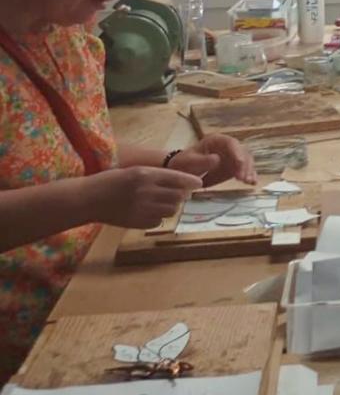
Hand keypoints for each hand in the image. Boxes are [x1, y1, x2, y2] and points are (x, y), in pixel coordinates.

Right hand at [84, 166, 203, 228]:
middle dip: (181, 195)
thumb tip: (182, 184)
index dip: (191, 182)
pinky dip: (157, 218)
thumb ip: (156, 177)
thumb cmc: (110, 182)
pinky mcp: (137, 222)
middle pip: (178, 196)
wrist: (86, 199)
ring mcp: (142, 208)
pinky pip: (158, 221)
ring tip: (159, 203)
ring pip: (171, 209)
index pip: (178, 178)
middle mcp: (146, 191)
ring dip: (170, 206)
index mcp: (145, 174)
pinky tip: (146, 212)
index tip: (199, 184)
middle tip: (176, 194)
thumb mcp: (133, 172)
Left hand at [167, 134, 256, 186]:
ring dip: (248, 171)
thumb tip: (217, 159)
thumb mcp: (189, 162)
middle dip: (244, 165)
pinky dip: (249, 176)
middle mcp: (227, 147)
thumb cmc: (184, 164)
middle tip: (242, 178)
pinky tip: (252, 183)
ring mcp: (232, 157)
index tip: (239, 163)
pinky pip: (244, 170)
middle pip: (241, 152)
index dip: (237, 152)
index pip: (231, 143)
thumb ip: (202, 161)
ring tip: (247, 182)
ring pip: (246, 161)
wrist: (183, 173)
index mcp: (216, 141)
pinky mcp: (235, 168)